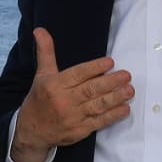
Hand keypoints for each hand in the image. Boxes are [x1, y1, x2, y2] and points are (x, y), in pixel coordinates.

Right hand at [9, 27, 132, 161]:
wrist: (32, 131)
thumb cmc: (39, 99)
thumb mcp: (41, 74)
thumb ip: (46, 51)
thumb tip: (39, 30)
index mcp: (54, 85)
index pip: (78, 74)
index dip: (95, 68)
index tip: (110, 62)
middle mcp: (63, 101)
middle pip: (90, 90)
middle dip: (110, 83)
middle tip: (127, 75)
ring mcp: (72, 117)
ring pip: (97, 106)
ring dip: (115, 98)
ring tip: (129, 90)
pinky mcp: (80, 131)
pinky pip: (99, 122)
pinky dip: (113, 115)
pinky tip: (125, 109)